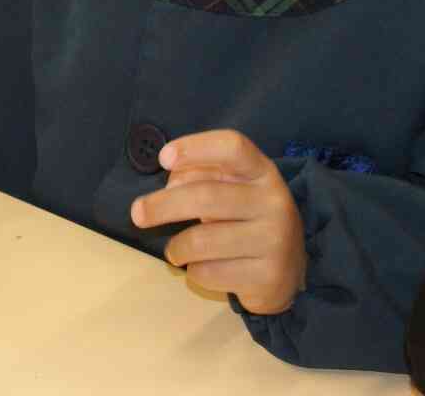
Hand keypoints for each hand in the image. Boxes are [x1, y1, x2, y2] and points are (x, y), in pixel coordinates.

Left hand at [130, 129, 305, 314]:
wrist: (288, 273)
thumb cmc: (245, 221)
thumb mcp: (230, 191)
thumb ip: (199, 178)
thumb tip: (169, 185)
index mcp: (263, 172)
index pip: (233, 146)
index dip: (195, 147)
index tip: (162, 159)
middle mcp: (274, 202)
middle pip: (205, 196)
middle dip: (162, 205)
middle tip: (137, 214)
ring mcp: (275, 241)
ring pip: (202, 241)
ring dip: (177, 247)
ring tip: (175, 251)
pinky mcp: (269, 277)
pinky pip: (210, 273)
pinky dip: (194, 272)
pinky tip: (201, 268)